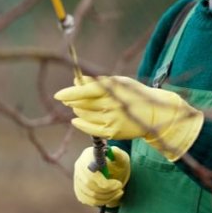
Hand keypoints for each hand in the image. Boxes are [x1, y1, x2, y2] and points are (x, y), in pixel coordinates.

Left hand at [55, 76, 203, 160]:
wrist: (154, 114)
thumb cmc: (134, 94)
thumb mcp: (118, 82)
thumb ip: (98, 82)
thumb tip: (77, 80)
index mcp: (113, 90)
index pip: (85, 91)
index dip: (69, 93)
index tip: (57, 95)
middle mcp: (111, 105)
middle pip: (82, 104)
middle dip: (73, 101)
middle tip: (70, 99)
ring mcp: (111, 120)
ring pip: (84, 116)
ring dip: (78, 110)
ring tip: (80, 107)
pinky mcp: (112, 132)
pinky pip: (89, 129)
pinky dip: (80, 123)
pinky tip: (77, 120)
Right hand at [73, 146, 130, 206]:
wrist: (111, 168)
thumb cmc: (116, 162)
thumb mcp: (120, 157)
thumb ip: (119, 154)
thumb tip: (114, 150)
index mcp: (88, 156)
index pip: (91, 175)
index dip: (105, 184)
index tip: (118, 184)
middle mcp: (79, 167)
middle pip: (89, 186)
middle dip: (108, 191)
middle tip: (120, 189)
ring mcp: (77, 179)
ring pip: (90, 195)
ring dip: (107, 197)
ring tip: (118, 192)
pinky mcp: (79, 190)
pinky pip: (88, 200)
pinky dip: (101, 201)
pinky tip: (111, 196)